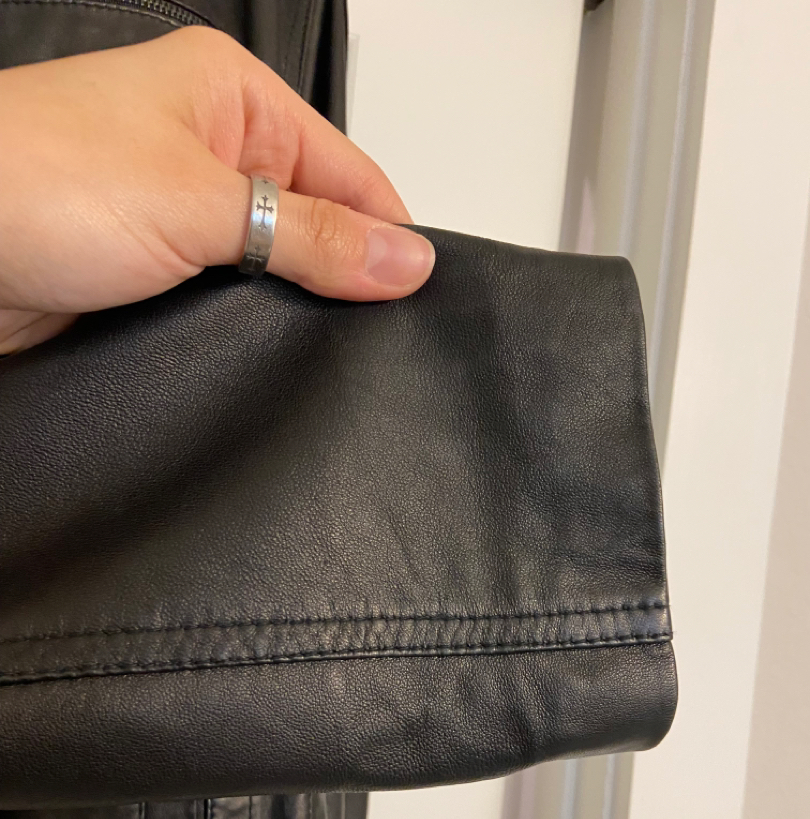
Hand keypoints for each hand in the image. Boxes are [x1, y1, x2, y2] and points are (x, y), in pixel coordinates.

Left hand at [0, 27, 434, 353]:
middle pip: (316, 220)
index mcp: (231, 96)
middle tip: (371, 334)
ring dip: (290, 309)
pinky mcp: (153, 274)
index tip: (417, 296)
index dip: (388, 233)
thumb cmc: (33, 180)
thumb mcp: (200, 203)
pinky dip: (248, 331)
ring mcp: (178, 215)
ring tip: (319, 348)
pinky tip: (264, 355)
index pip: (349, 168)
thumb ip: (312, 236)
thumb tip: (404, 259)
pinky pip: (227, 305)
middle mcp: (207, 150)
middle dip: (342, 276)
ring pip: (272, 270)